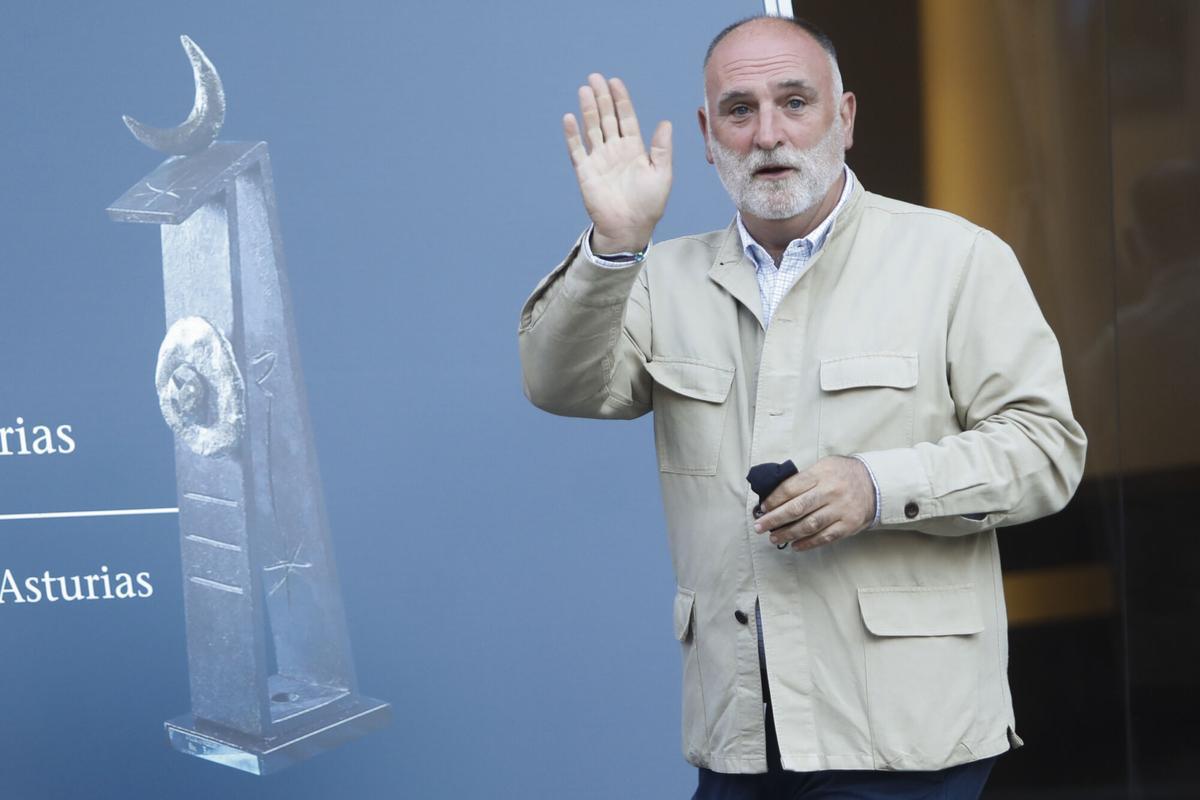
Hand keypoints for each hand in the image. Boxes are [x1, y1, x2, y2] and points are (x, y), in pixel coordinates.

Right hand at [563, 73, 671, 253]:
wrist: (630, 228)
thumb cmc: (649, 204)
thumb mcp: (662, 174)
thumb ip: (661, 148)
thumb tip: (665, 122)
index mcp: (634, 149)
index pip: (625, 118)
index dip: (620, 100)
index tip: (615, 82)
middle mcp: (615, 150)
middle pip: (607, 118)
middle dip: (601, 98)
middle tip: (595, 78)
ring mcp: (599, 160)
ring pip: (592, 129)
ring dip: (588, 110)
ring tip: (584, 90)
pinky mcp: (586, 172)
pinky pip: (577, 150)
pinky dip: (573, 135)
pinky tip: (570, 118)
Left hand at [753, 456, 875, 551]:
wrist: (875, 483)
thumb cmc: (842, 474)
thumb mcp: (824, 466)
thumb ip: (803, 479)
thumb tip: (775, 496)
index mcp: (821, 474)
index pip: (791, 488)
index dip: (774, 500)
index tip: (762, 508)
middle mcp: (830, 491)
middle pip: (797, 508)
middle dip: (775, 519)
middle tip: (759, 526)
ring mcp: (841, 509)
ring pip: (809, 525)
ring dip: (788, 533)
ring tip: (774, 538)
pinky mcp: (848, 525)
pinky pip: (825, 537)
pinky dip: (808, 543)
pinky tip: (795, 545)